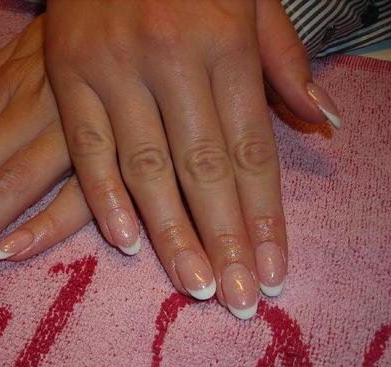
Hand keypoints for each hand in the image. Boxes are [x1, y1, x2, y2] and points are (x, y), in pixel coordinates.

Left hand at [0, 16, 91, 281]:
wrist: (130, 14)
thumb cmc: (71, 39)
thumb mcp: (18, 53)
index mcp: (3, 92)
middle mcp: (25, 112)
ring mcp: (68, 131)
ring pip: (7, 184)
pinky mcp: (113, 150)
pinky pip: (80, 192)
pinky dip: (46, 222)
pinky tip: (9, 252)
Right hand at [45, 0, 340, 318]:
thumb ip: (286, 61)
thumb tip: (325, 122)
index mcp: (226, 41)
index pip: (251, 149)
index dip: (265, 216)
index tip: (273, 271)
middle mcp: (173, 58)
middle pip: (203, 170)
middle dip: (225, 241)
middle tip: (237, 299)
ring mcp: (114, 68)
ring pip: (147, 168)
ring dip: (173, 235)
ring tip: (197, 286)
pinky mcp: (68, 73)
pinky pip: (87, 147)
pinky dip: (105, 197)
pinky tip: (128, 242)